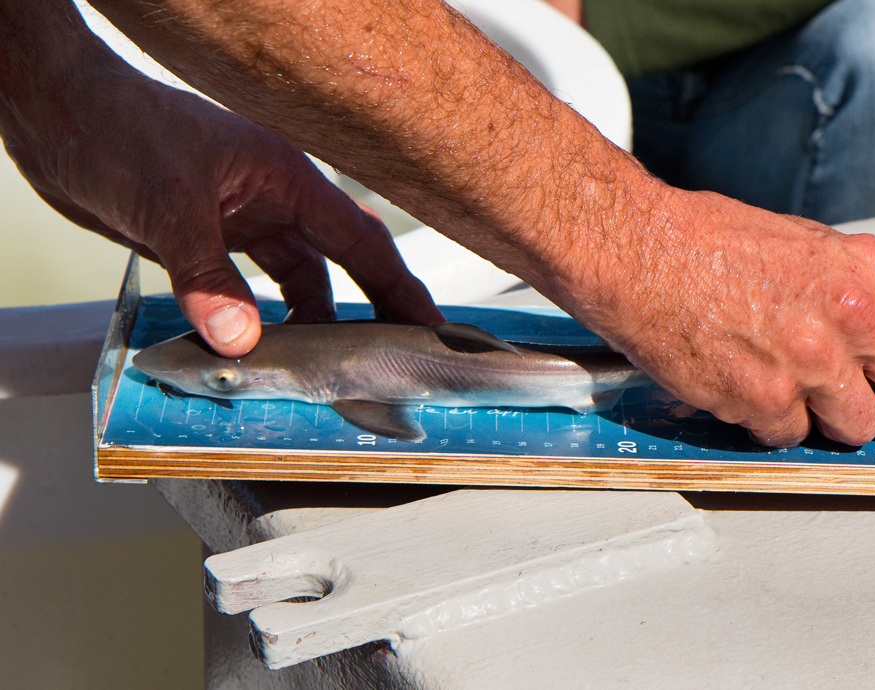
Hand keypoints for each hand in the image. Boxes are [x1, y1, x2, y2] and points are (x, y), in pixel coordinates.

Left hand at [2, 66, 442, 356]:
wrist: (59, 115)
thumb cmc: (118, 127)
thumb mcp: (169, 205)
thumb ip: (207, 276)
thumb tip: (240, 339)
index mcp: (287, 178)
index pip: (362, 242)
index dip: (400, 288)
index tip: (430, 327)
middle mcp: (274, 202)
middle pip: (341, 267)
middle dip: (368, 311)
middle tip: (388, 358)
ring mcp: (245, 223)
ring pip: (299, 284)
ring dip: (305, 325)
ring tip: (314, 367)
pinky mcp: (213, 242)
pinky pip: (252, 291)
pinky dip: (259, 320)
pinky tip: (257, 345)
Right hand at [560, 188, 874, 446]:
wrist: (635, 251)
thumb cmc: (702, 240)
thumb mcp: (804, 242)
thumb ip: (858, 289)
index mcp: (867, 269)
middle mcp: (849, 317)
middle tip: (863, 392)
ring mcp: (807, 364)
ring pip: (859, 428)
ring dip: (827, 417)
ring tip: (787, 384)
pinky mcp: (760, 401)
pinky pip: (790, 437)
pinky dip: (768, 422)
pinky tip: (742, 384)